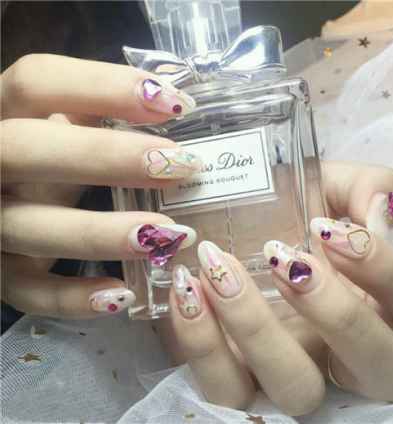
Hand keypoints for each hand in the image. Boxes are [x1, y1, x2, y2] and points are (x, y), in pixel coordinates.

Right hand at [1, 54, 199, 317]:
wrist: (2, 204)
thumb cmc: (47, 159)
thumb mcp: (62, 129)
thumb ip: (97, 113)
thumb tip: (173, 106)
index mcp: (3, 113)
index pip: (37, 81)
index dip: (105, 87)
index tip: (175, 103)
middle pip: (27, 147)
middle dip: (106, 156)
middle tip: (179, 165)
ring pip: (31, 227)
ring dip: (103, 233)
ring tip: (173, 235)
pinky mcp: (2, 274)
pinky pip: (29, 291)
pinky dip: (74, 298)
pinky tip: (123, 295)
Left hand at [167, 161, 392, 414]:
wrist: (229, 229)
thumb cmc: (289, 212)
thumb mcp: (328, 188)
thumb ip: (365, 185)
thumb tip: (379, 210)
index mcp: (383, 305)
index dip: (388, 271)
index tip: (326, 228)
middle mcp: (348, 351)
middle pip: (381, 369)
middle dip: (337, 313)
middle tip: (282, 256)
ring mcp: (294, 372)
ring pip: (297, 388)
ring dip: (256, 329)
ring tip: (218, 269)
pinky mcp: (239, 380)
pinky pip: (225, 389)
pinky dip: (202, 342)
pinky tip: (188, 288)